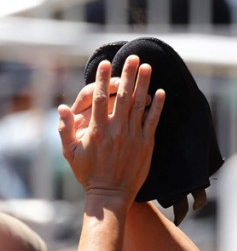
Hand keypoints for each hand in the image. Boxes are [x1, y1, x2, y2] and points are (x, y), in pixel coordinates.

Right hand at [57, 56, 164, 206]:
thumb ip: (65, 129)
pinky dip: (157, 106)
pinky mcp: (146, 144)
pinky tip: (160, 92)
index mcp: (97, 129)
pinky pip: (152, 121)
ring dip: (144, 84)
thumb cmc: (88, 173)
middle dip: (128, 74)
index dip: (104, 79)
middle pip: (123, 96)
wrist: (111, 194)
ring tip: (148, 67)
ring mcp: (133, 136)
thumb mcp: (70, 152)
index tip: (107, 63)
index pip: (101, 98)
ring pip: (139, 105)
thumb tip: (62, 108)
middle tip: (133, 56)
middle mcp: (117, 130)